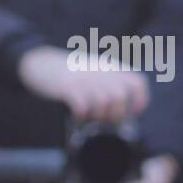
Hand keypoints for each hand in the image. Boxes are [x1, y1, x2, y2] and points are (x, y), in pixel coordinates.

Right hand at [18, 45, 148, 121]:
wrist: (41, 62)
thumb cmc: (73, 73)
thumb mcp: (98, 71)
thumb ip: (114, 84)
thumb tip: (129, 113)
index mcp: (111, 68)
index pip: (137, 82)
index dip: (141, 100)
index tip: (136, 113)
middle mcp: (100, 72)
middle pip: (121, 96)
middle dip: (117, 114)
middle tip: (108, 121)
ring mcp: (84, 78)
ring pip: (104, 102)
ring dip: (100, 116)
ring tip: (92, 118)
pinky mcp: (67, 86)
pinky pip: (82, 105)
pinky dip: (82, 115)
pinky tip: (78, 116)